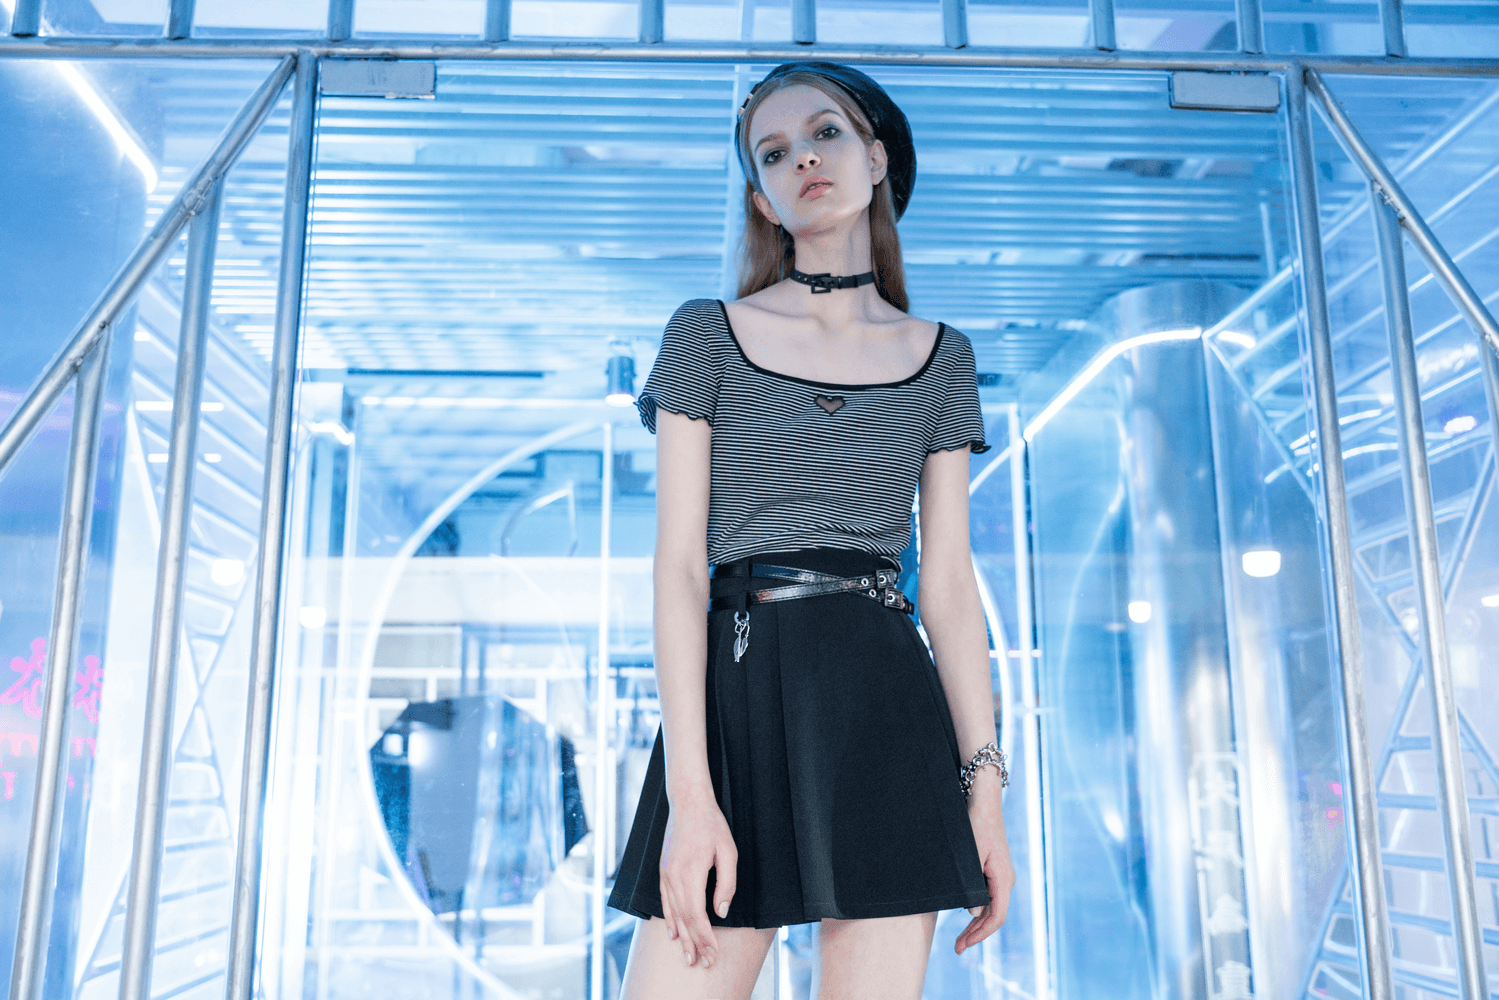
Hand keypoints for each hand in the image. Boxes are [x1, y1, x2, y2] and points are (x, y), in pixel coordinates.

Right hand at [659, 785, 737, 969]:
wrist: (688, 802)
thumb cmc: (711, 825)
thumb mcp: (728, 852)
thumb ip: (726, 884)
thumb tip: (721, 911)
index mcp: (690, 872)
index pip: (697, 914)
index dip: (705, 937)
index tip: (712, 953)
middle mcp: (674, 877)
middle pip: (684, 919)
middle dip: (694, 943)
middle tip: (702, 963)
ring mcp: (666, 874)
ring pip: (673, 913)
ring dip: (682, 937)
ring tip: (688, 956)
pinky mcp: (663, 871)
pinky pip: (665, 901)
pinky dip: (669, 919)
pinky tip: (673, 933)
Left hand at [955, 770, 1015, 954]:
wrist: (983, 799)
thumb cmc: (975, 823)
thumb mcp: (969, 853)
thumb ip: (971, 885)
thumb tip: (974, 912)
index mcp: (1003, 878)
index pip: (997, 916)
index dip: (980, 934)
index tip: (964, 945)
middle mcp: (1006, 880)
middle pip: (994, 915)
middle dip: (976, 934)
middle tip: (958, 948)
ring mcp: (1002, 875)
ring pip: (992, 908)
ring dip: (977, 924)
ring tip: (960, 938)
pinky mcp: (995, 870)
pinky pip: (989, 897)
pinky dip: (978, 910)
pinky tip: (965, 916)